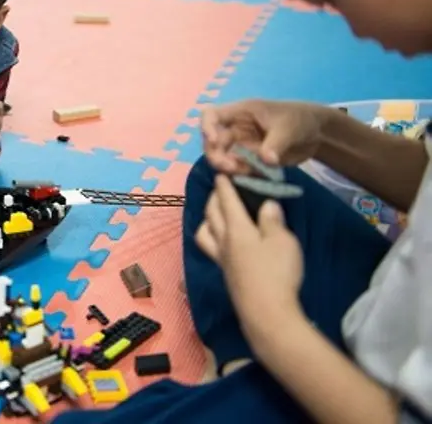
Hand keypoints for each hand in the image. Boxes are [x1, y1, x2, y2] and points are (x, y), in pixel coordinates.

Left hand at [195, 175, 303, 337]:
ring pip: (204, 232)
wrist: (266, 313)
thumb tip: (266, 204)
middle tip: (219, 190)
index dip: (224, 186)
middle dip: (213, 198)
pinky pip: (210, 248)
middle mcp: (223, 242)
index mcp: (236, 229)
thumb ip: (272, 220)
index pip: (226, 201)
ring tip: (215, 215)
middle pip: (211, 214)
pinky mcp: (225, 275)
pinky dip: (212, 237)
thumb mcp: (282, 241)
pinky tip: (222, 242)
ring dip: (207, 219)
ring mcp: (221, 260)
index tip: (221, 174)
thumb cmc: (277, 273)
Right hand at [201, 99, 327, 173]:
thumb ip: (276, 144)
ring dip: (228, 168)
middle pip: (212, 142)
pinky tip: (255, 176)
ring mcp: (241, 145)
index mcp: (240, 112)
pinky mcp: (249, 160)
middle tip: (231, 169)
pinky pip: (238, 169)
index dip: (207, 127)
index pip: (211, 115)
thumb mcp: (289, 128)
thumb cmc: (300, 120)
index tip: (215, 142)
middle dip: (216, 156)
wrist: (316, 134)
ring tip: (246, 174)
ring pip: (222, 158)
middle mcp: (235, 128)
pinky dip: (242, 175)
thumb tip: (266, 160)